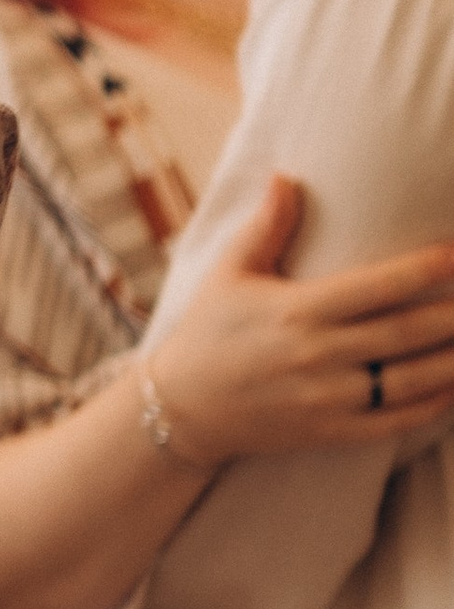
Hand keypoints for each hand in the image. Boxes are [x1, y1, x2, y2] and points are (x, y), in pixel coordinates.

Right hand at [148, 179, 453, 468]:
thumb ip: (267, 226)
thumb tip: (286, 176)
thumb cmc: (209, 331)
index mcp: (297, 310)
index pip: (377, 287)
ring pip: (410, 380)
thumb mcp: (230, 273)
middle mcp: (318, 355)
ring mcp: (327, 398)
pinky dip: (433, 405)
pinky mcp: (331, 432)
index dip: (424, 269)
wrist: (181, 408)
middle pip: (406, 333)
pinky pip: (395, 422)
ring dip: (452, 360)